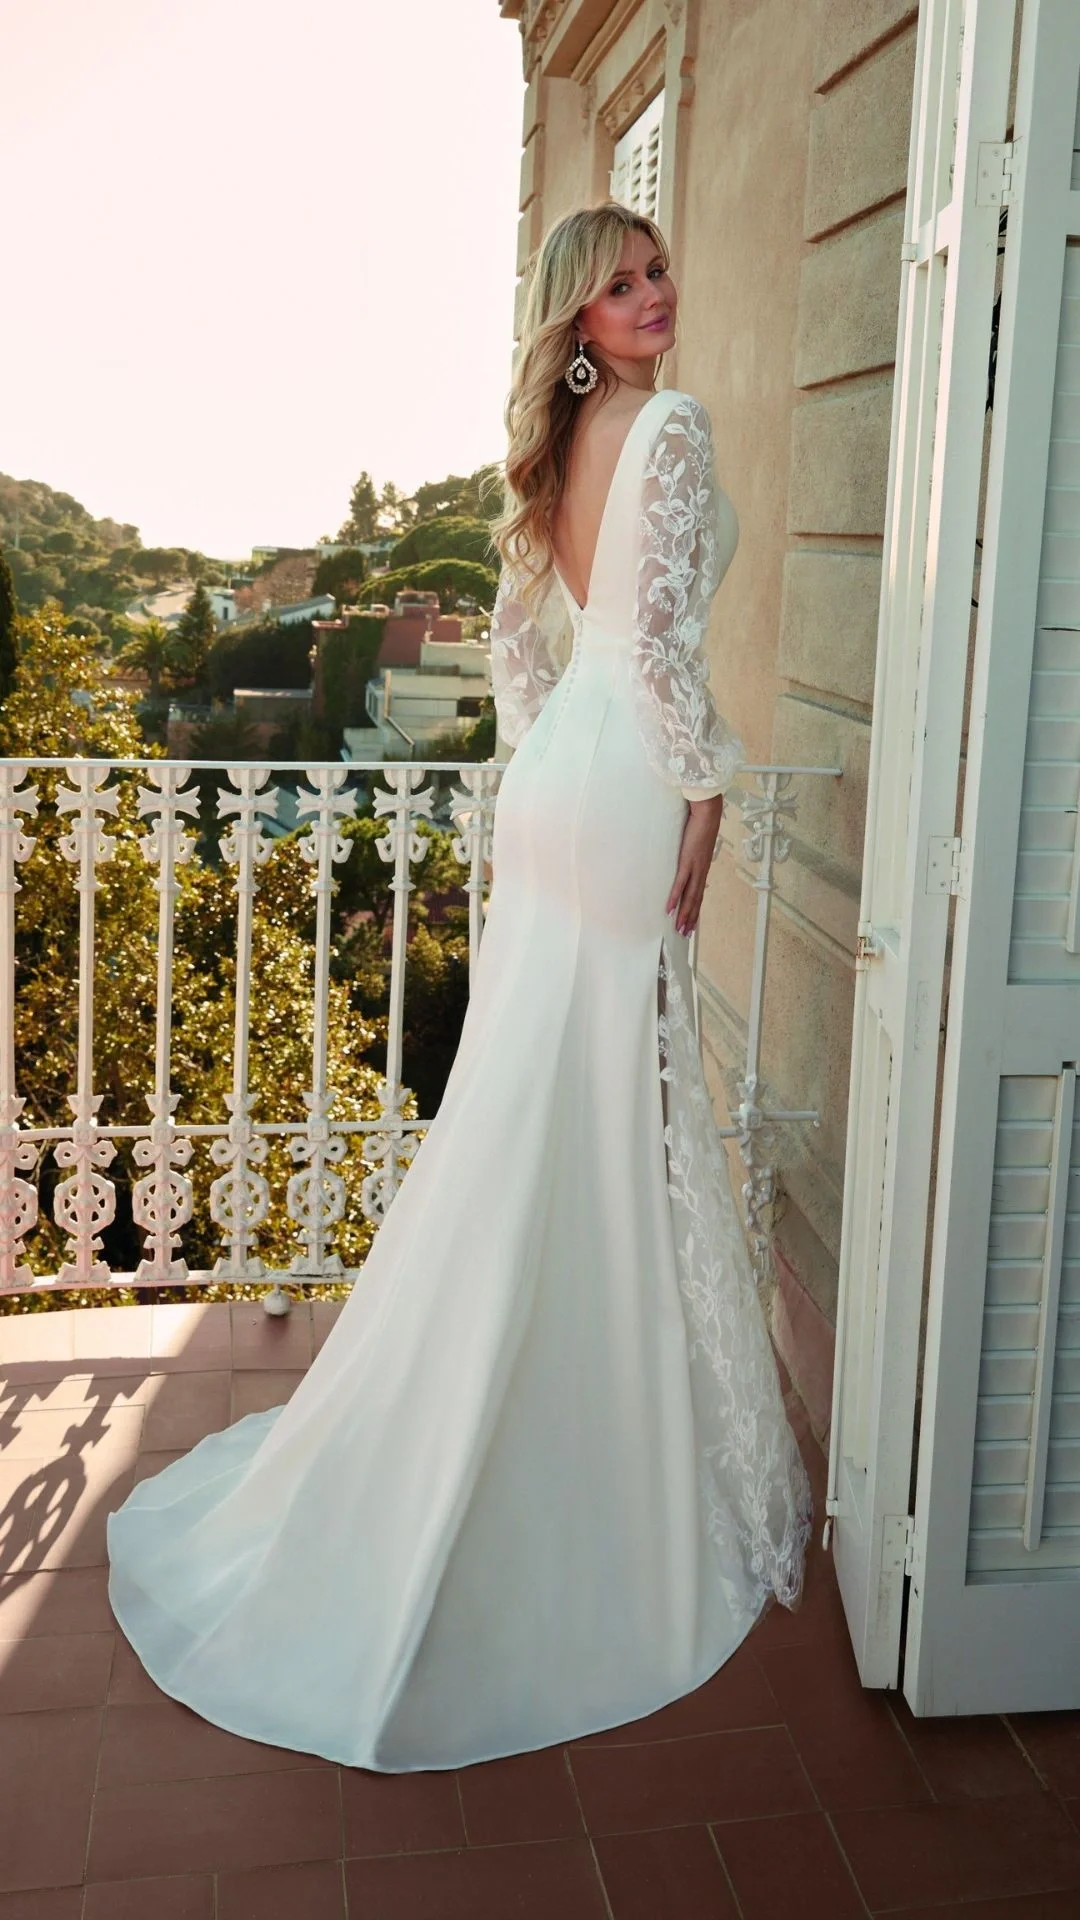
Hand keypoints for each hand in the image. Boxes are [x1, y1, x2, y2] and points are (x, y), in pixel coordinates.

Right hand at [666, 794, 723, 936]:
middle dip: (690, 918)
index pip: (699, 893)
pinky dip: (675, 898)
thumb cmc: (700, 823)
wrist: (707, 812)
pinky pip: (680, 884)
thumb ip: (691, 850)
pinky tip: (670, 909)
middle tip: (685, 934)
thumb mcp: (696, 841)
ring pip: (690, 897)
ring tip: (679, 929)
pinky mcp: (688, 861)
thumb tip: (684, 854)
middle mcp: (701, 871)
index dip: (695, 909)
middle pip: (696, 900)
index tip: (692, 923)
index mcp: (702, 867)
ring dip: (685, 914)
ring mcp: (695, 867)